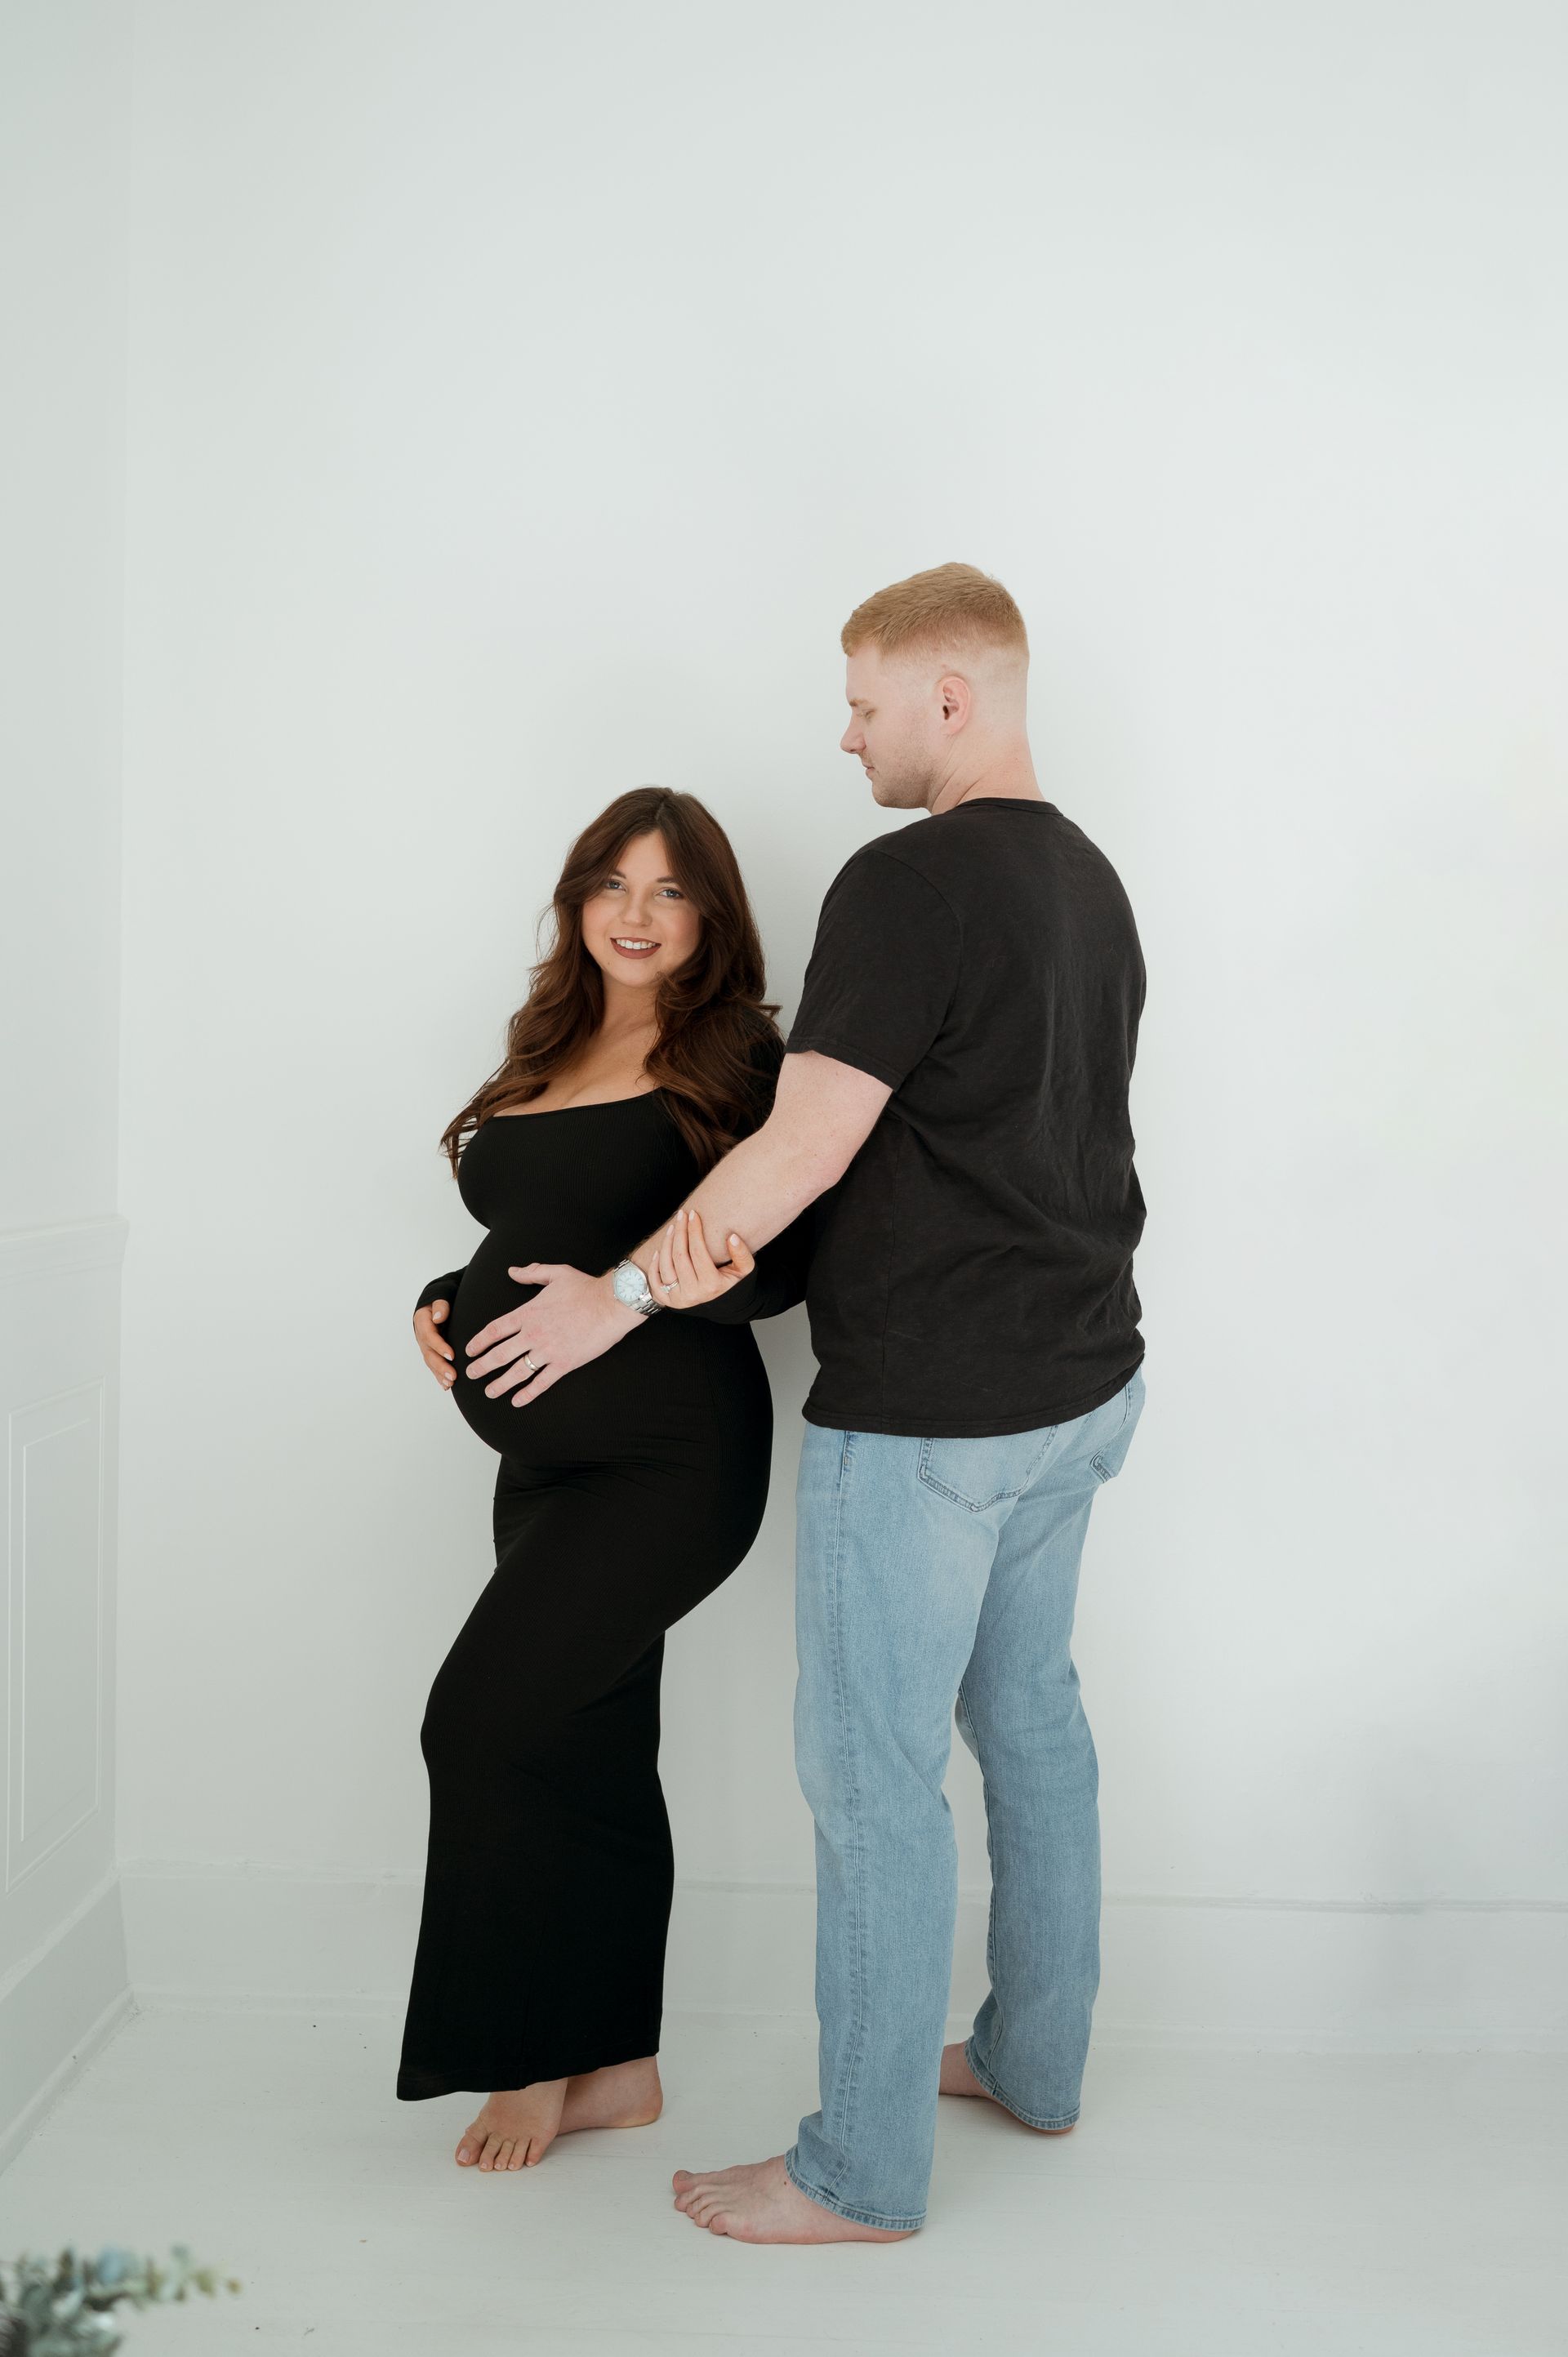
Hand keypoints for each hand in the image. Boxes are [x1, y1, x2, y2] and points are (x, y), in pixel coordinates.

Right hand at [414, 1300, 455, 1388]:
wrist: (434, 1305)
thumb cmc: (441, 1301)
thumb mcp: (440, 1298)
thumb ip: (440, 1306)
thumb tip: (438, 1317)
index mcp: (422, 1322)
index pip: (429, 1336)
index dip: (440, 1347)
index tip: (452, 1355)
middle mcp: (422, 1336)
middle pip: (429, 1353)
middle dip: (440, 1366)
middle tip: (453, 1376)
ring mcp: (425, 1346)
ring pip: (430, 1362)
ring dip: (440, 1374)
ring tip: (450, 1383)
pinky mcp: (431, 1352)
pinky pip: (433, 1365)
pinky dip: (439, 1376)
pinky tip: (446, 1386)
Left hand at [463, 1263, 642, 1406]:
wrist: (611, 1304)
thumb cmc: (585, 1288)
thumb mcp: (556, 1273)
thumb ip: (531, 1272)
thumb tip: (512, 1271)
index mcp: (528, 1313)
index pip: (495, 1330)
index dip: (479, 1341)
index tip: (470, 1350)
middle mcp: (533, 1334)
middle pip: (499, 1354)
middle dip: (482, 1366)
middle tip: (471, 1374)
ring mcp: (548, 1351)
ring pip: (517, 1373)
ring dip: (500, 1384)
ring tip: (489, 1392)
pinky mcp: (564, 1364)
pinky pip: (542, 1383)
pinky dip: (528, 1394)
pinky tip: (517, 1401)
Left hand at [651, 1208, 755, 1306]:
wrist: (724, 1306)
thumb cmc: (733, 1283)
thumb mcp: (745, 1270)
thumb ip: (742, 1254)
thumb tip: (731, 1237)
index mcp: (711, 1285)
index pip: (698, 1252)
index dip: (694, 1230)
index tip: (693, 1214)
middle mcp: (693, 1294)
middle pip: (679, 1256)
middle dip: (679, 1232)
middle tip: (681, 1216)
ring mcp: (678, 1299)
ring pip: (665, 1265)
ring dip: (666, 1243)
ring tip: (672, 1228)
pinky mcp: (668, 1301)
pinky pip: (655, 1281)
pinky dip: (654, 1265)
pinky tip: (659, 1250)